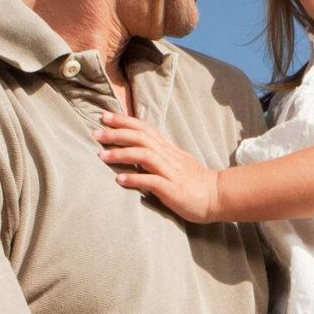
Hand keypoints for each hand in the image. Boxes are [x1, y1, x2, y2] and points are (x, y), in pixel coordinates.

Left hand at [94, 112, 224, 223]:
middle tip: (96, 133)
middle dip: (116, 134)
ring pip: (144, 155)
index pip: (144, 128)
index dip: (124, 121)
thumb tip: (136, 148)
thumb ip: (158, 154)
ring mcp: (171, 172)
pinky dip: (135, 179)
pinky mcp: (173, 189)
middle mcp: (168, 156)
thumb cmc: (194, 181)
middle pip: (140, 138)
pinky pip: (152, 181)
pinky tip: (119, 180)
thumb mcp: (175, 161)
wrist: (217, 196)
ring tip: (102, 156)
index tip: (104, 117)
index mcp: (168, 149)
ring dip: (121, 154)